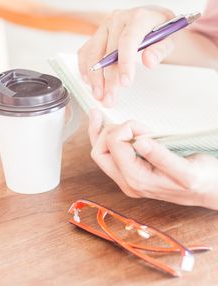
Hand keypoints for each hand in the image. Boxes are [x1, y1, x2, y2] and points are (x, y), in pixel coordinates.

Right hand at [78, 6, 173, 106]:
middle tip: (110, 98)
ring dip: (94, 76)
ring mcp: (105, 26)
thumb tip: (149, 61)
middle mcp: (118, 19)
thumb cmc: (163, 31)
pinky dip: (85, 67)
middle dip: (108, 79)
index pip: (128, 41)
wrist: (155, 20)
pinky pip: (86, 50)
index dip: (125, 63)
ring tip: (98, 94)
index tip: (125, 83)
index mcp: (138, 17)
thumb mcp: (171, 40)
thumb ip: (161, 50)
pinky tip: (88, 81)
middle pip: (108, 52)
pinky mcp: (98, 34)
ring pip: (93, 52)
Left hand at [88, 109, 217, 209]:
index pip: (114, 146)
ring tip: (101, 116)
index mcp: (138, 180)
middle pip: (99, 152)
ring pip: (101, 154)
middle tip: (118, 118)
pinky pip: (110, 156)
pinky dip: (106, 139)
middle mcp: (128, 182)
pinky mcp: (131, 173)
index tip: (144, 127)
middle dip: (103, 131)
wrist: (208, 190)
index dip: (125, 129)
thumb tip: (138, 142)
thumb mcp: (185, 169)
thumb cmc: (200, 180)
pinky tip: (109, 127)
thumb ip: (161, 157)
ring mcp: (128, 179)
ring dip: (101, 134)